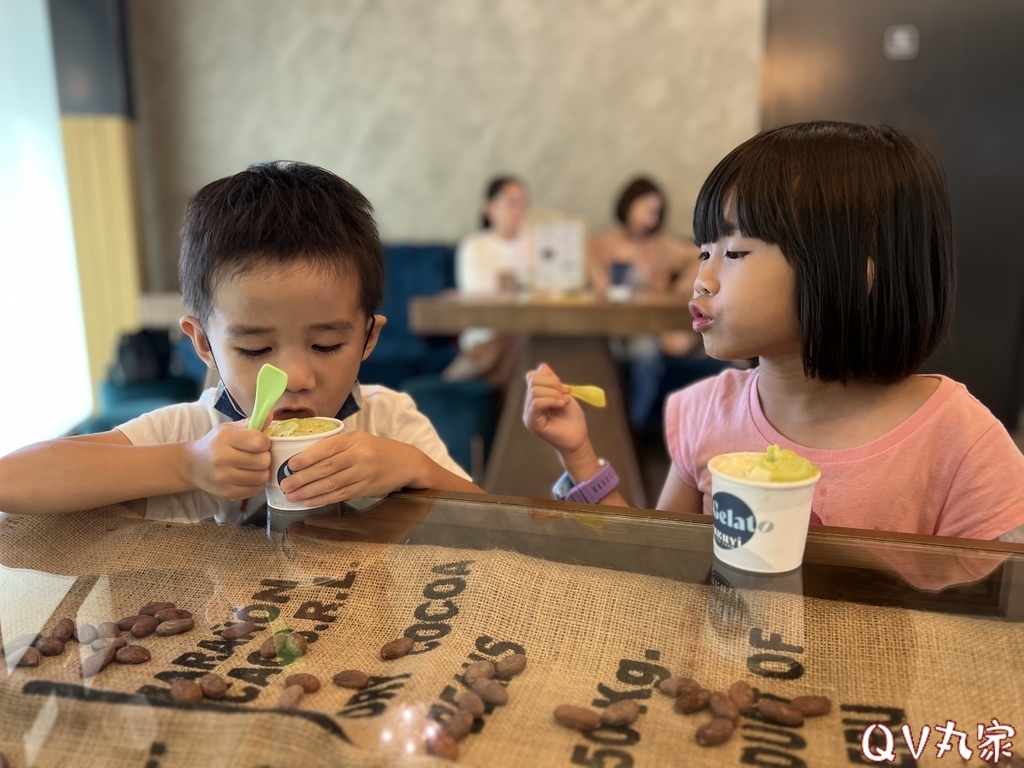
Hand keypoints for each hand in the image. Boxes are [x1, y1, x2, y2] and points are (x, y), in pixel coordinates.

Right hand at [187, 422, 270, 499]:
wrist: (194, 465)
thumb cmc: (216, 444)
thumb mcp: (229, 429)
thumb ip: (251, 423)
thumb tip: (270, 416)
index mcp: (225, 439)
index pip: (259, 442)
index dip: (265, 442)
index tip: (260, 442)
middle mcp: (223, 459)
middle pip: (263, 461)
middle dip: (265, 457)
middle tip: (258, 455)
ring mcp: (224, 478)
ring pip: (262, 476)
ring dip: (263, 471)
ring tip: (254, 466)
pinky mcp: (228, 493)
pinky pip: (257, 489)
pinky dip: (257, 483)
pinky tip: (249, 476)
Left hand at [278, 431, 419, 506]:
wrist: (406, 463)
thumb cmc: (376, 449)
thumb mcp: (359, 439)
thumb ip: (336, 446)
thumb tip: (303, 458)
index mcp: (354, 439)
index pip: (326, 448)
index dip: (307, 457)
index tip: (290, 465)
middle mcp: (359, 455)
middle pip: (326, 468)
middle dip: (302, 478)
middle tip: (284, 485)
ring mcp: (363, 474)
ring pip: (331, 484)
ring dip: (309, 491)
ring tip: (292, 495)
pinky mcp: (365, 489)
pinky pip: (340, 495)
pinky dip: (322, 499)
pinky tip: (309, 501)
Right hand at [523, 363, 590, 456]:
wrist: (578, 438)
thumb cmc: (572, 419)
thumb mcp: (563, 394)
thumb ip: (552, 382)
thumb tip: (542, 366)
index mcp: (535, 397)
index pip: (532, 377)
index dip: (548, 377)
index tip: (563, 387)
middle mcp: (529, 405)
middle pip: (533, 381)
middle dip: (553, 384)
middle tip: (565, 393)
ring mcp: (529, 414)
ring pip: (535, 391)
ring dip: (554, 393)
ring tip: (564, 401)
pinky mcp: (532, 423)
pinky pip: (536, 403)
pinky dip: (551, 400)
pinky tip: (562, 404)